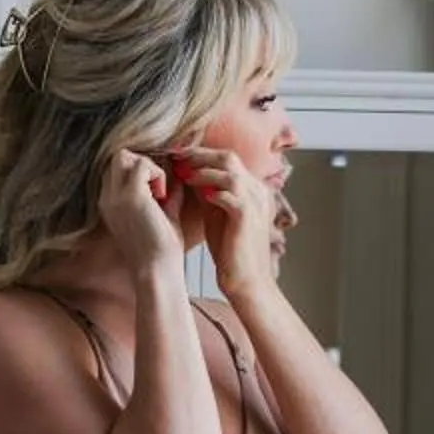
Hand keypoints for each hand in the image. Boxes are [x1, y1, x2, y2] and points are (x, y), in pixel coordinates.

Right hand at [96, 149, 186, 277]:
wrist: (157, 271)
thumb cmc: (161, 250)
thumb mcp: (163, 216)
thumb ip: (166, 195)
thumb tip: (178, 176)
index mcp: (109, 203)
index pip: (116, 168)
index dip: (139, 170)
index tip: (158, 188)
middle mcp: (107, 198)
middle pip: (117, 157)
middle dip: (141, 163)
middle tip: (159, 186)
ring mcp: (115, 196)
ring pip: (124, 155)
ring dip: (147, 167)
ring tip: (160, 192)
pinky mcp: (130, 197)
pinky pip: (141, 164)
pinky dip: (156, 173)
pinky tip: (163, 196)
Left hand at [169, 145, 281, 298]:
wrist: (246, 279)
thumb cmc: (230, 249)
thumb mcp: (215, 214)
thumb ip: (206, 192)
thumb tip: (187, 173)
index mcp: (251, 188)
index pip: (226, 159)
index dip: (201, 154)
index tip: (178, 155)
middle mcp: (257, 191)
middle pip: (228, 158)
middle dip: (199, 156)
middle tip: (176, 158)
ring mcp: (255, 203)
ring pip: (229, 173)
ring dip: (203, 171)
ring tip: (183, 174)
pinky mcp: (247, 217)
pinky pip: (230, 195)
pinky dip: (213, 191)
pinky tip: (199, 194)